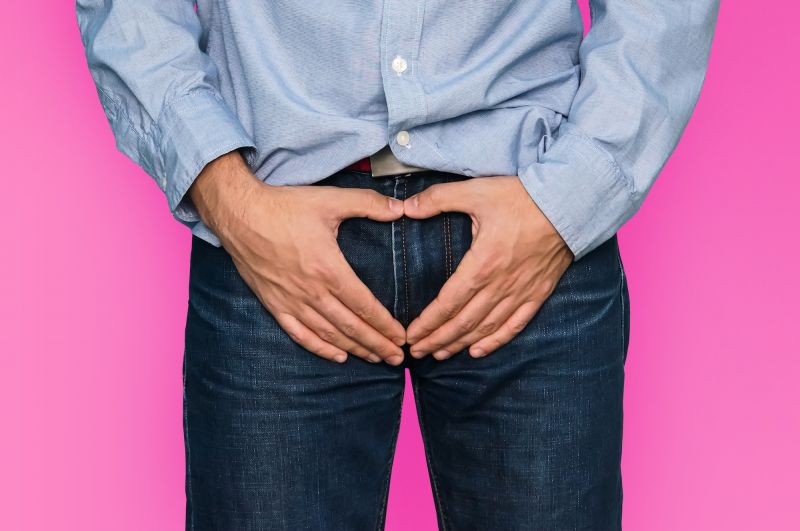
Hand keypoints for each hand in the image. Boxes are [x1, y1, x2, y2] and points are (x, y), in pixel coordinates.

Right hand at [189, 151, 406, 364]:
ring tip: (375, 359)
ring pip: (328, 334)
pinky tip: (337, 356)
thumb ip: (368, 204)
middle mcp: (311, 292)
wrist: (239, 214)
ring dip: (354, 349)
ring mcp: (291, 301)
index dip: (385, 325)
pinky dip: (320, 348)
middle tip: (397, 358)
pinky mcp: (274, 304)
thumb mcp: (330, 200)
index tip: (401, 337)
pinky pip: (299, 334)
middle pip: (350, 327)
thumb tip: (400, 208)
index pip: (364, 305)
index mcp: (328, 269)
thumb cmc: (284, 207)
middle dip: (377, 345)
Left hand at [403, 176, 573, 359]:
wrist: (569, 204)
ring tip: (438, 354)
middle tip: (416, 352)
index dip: (427, 323)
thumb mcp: (476, 191)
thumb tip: (407, 207)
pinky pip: (514, 325)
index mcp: (482, 264)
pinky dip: (495, 341)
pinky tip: (478, 351)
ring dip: (459, 344)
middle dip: (436, 339)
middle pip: (463, 322)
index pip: (447, 303)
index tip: (410, 335)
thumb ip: (438, 199)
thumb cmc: (521, 198)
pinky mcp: (537, 293)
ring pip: (485, 328)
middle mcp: (500, 285)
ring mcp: (520, 292)